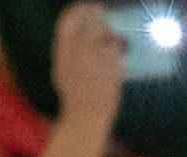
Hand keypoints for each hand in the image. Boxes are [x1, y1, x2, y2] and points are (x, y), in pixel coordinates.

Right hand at [52, 3, 126, 127]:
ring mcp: (94, 57)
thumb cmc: (75, 99)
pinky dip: (122, 49)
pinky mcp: (110, 65)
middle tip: (111, 25)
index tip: (92, 8)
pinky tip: (124, 54)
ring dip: (115, 36)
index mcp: (62, 52)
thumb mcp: (62, 73)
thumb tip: (77, 40)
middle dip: (103, 22)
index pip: (68, 22)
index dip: (81, 11)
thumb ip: (68, 54)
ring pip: (107, 36)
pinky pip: (117, 49)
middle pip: (91, 24)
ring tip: (120, 43)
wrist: (86, 116)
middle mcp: (77, 50)